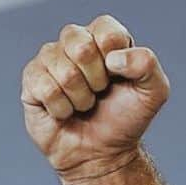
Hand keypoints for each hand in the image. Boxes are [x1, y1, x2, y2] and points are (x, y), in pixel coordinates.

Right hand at [21, 15, 169, 182]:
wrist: (101, 154)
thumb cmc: (125, 120)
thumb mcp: (154, 92)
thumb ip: (147, 63)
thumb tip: (113, 58)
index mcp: (103, 37)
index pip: (106, 31)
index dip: (115, 61)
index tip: (117, 79)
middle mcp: (74, 42)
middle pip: (80, 46)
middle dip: (95, 80)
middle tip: (99, 93)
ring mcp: (49, 60)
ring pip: (63, 71)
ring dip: (79, 98)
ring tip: (83, 105)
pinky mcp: (31, 81)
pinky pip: (44, 87)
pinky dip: (60, 108)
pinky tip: (64, 112)